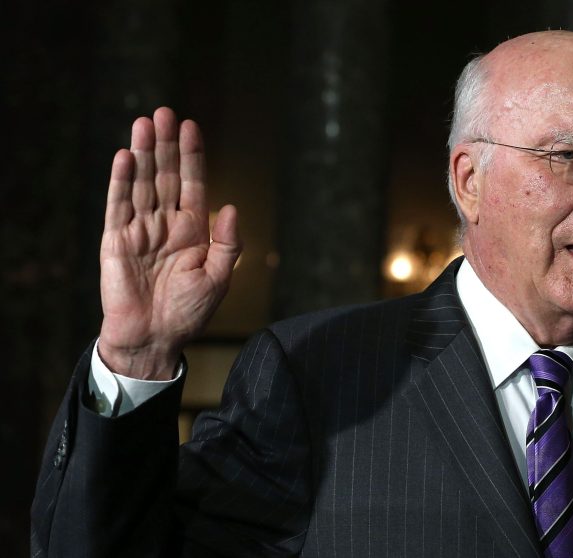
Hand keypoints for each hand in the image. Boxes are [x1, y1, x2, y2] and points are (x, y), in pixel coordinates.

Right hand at [98, 108, 240, 379]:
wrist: (156, 338)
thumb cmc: (190, 312)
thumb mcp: (218, 278)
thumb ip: (228, 244)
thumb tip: (231, 206)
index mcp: (193, 230)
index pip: (192, 183)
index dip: (192, 156)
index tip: (193, 126)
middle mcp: (166, 224)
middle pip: (165, 176)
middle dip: (166, 145)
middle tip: (165, 113)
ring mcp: (140, 230)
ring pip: (141, 184)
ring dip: (142, 154)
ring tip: (144, 123)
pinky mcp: (116, 240)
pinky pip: (118, 206)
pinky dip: (120, 182)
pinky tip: (125, 157)